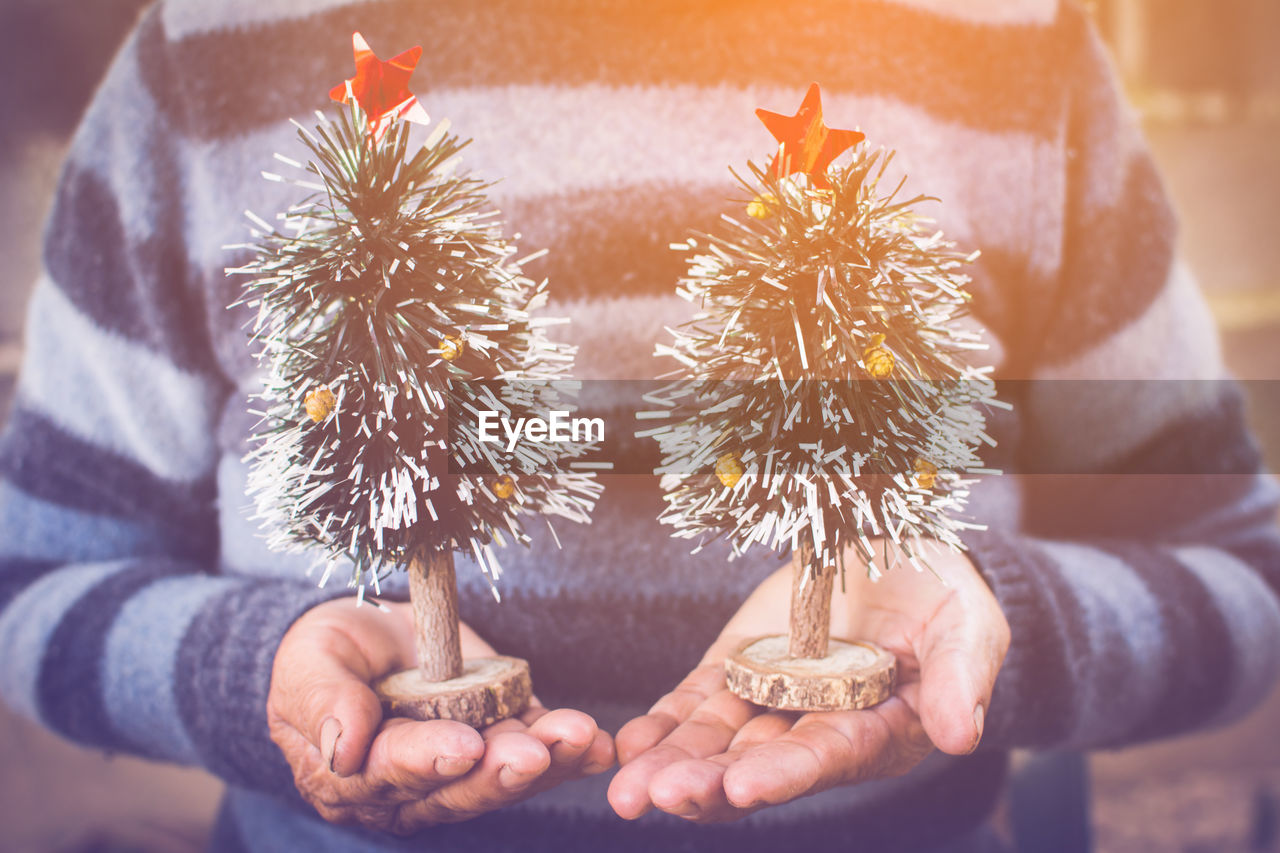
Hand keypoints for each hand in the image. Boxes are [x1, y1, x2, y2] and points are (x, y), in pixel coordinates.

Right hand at [268, 598, 614, 834]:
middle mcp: (409, 789)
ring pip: (504, 778)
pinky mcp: (500, 746)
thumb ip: (323, 702)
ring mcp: (460, 771)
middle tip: (534, 754)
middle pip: (457, 789)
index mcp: (351, 779)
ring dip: (547, 761)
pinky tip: (600, 747)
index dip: (428, 759)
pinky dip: (571, 754)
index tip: (463, 745)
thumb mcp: (310, 662)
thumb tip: (345, 751)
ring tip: (579, 738)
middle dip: (499, 772)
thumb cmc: (329, 652)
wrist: (369, 635)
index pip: (391, 773)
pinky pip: (538, 756)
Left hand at [608, 540, 1008, 821]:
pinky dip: (662, 724)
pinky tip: (627, 747)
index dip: (785, 773)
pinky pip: (695, 702)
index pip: (825, 757)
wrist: (900, 549)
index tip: (742, 786)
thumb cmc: (946, 594)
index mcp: (876, 731)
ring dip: (671, 764)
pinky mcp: (738, 665)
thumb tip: (961, 736)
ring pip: (715, 741)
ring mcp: (771, 697)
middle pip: (756, 763)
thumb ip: (959, 678)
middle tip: (656, 797)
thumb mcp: (967, 627)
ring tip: (628, 789)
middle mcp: (817, 727)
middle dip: (706, 783)